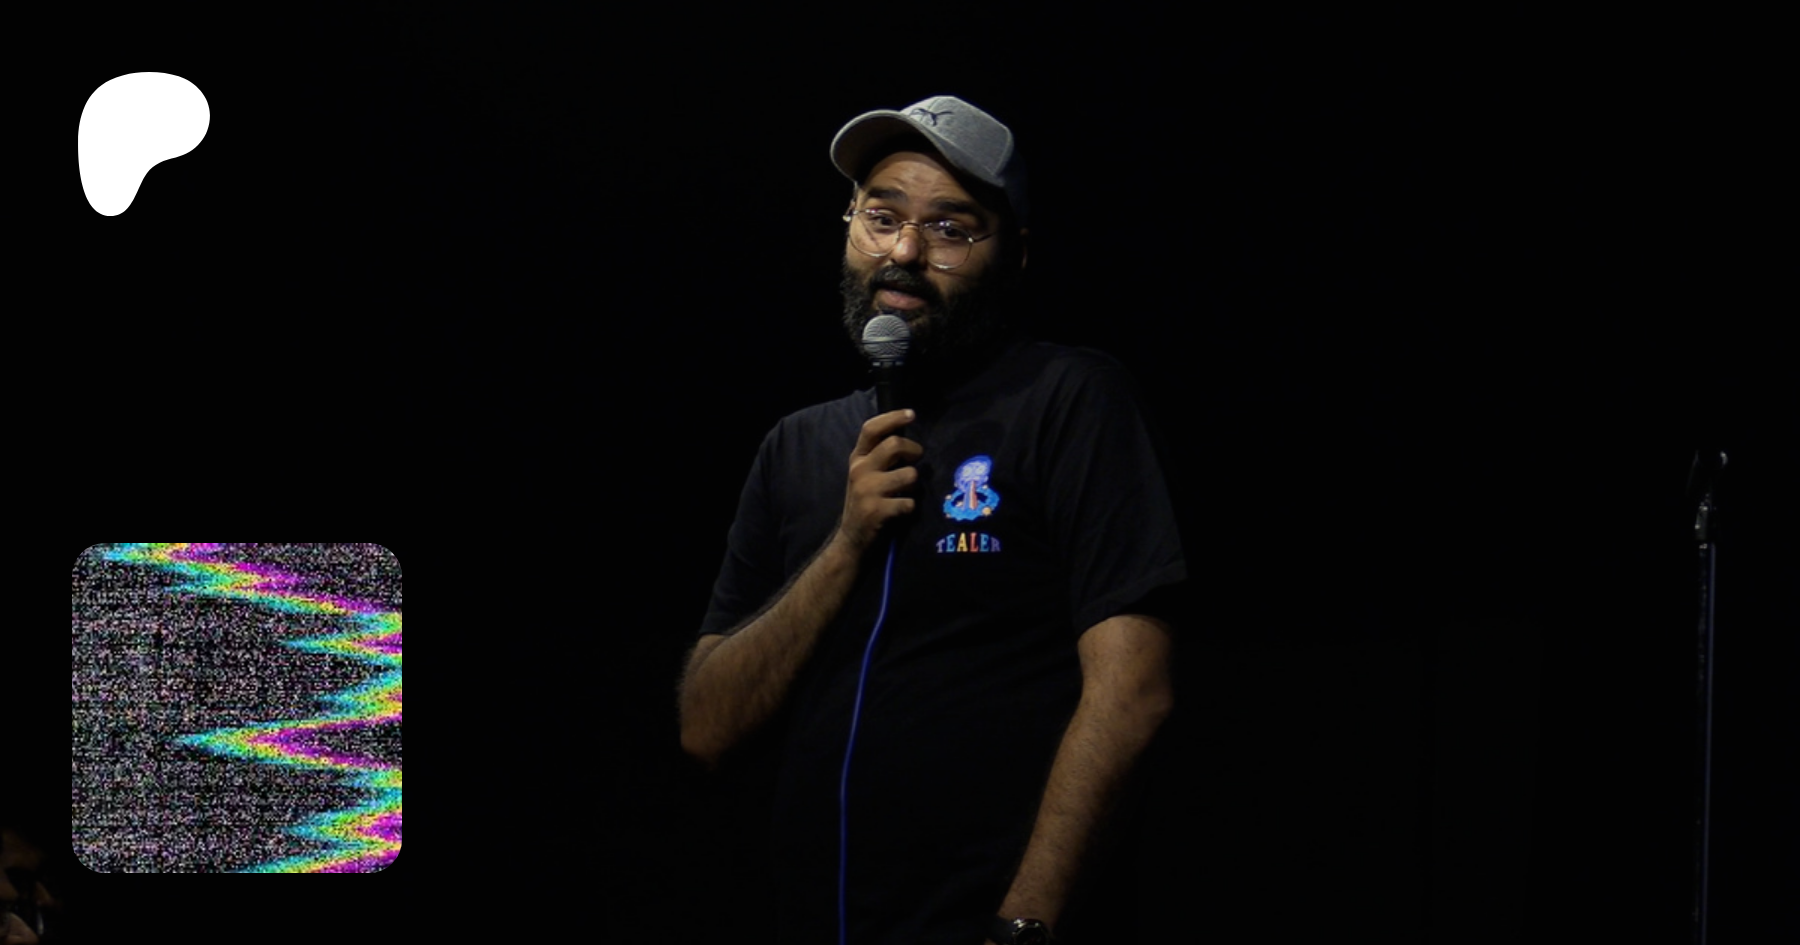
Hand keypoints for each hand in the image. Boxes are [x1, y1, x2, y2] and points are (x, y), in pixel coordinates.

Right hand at [837, 408, 921, 552]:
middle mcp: (859, 470)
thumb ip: (879, 455)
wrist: (852, 539)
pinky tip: (900, 512)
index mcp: (857, 459)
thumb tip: (905, 434)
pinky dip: (910, 508)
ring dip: (915, 485)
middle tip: (916, 459)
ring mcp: (867, 490)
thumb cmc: (866, 502)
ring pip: (909, 474)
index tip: (911, 414)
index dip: (893, 417)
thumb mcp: (865, 474)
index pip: (871, 428)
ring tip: (906, 493)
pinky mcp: (876, 510)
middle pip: (894, 445)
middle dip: (914, 450)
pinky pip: (909, 502)